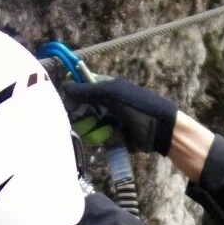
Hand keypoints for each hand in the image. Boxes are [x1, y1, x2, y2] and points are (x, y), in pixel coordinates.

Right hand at [60, 76, 177, 154]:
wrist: (159, 131)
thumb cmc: (138, 106)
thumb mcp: (111, 94)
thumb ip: (87, 90)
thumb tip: (64, 86)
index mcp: (103, 87)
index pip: (79, 88)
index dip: (72, 95)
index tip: (70, 104)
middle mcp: (101, 102)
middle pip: (78, 109)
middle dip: (81, 116)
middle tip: (88, 119)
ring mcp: (105, 120)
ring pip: (84, 125)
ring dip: (91, 128)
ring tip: (104, 129)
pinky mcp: (108, 136)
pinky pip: (95, 137)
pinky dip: (99, 138)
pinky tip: (107, 137)